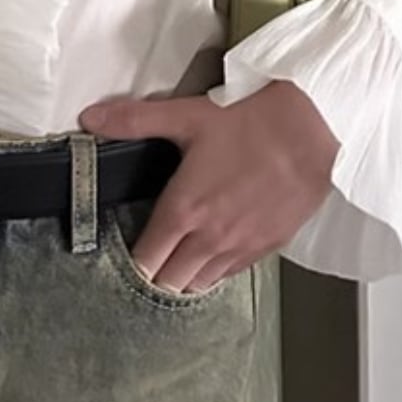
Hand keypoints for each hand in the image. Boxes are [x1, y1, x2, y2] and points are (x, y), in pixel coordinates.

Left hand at [78, 82, 340, 293]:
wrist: (311, 129)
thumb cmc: (248, 121)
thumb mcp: (186, 116)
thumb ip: (134, 120)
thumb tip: (89, 118)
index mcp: (183, 210)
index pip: (145, 261)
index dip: (128, 266)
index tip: (119, 259)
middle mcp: (209, 238)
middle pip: (169, 284)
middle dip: (152, 278)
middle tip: (144, 263)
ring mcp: (240, 247)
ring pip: (200, 285)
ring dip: (183, 280)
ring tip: (172, 266)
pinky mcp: (267, 247)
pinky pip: (231, 274)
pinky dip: (214, 272)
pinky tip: (209, 258)